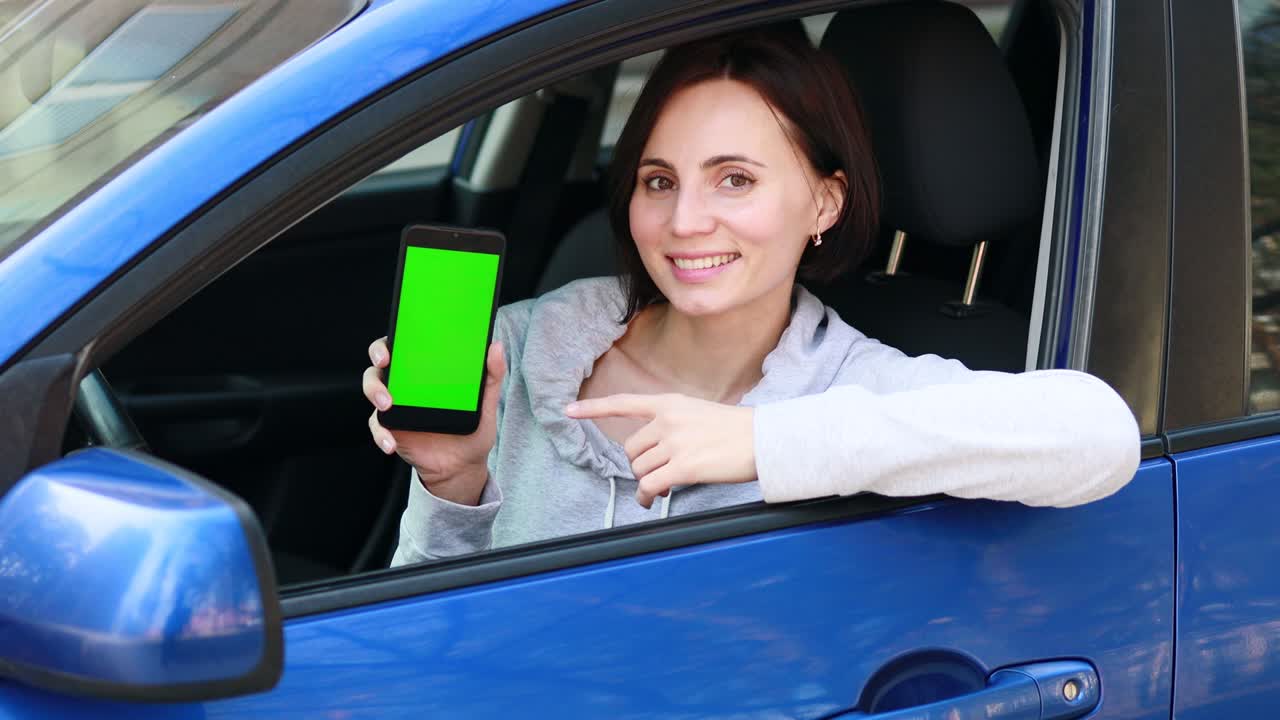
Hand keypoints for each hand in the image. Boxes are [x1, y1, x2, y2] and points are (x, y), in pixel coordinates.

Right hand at [363, 336, 505, 505]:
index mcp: (428, 370)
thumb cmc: (472, 430)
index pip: (408, 343)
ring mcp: (396, 404)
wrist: (462, 466)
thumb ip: (491, 377)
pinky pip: (377, 425)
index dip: (400, 334)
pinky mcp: (390, 427)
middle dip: (379, 355)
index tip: (400, 334)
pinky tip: (391, 442)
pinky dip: (381, 433)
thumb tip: (496, 347)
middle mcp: (408, 383)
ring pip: (373, 388)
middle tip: (385, 361)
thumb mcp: (486, 403)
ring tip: (387, 405)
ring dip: (376, 392)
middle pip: (383, 360)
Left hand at [565, 393, 755, 508]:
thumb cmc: (736, 430)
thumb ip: (672, 425)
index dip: (593, 409)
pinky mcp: (683, 467)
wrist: (764, 439)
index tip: (567, 410)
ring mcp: (675, 443)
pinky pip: (650, 485)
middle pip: (631, 449)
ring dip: (647, 482)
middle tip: (657, 475)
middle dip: (640, 465)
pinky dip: (646, 497)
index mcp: (670, 403)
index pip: (623, 403)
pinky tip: (652, 500)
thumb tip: (653, 456)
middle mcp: (668, 420)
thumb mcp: (698, 413)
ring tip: (663, 486)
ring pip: (640, 469)